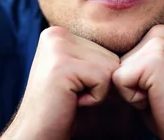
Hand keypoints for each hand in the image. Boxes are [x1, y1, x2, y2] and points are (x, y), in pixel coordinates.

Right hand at [0, 26, 119, 139]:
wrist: (36, 133)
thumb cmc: (61, 106)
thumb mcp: (76, 70)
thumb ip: (91, 54)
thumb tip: (127, 47)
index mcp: (58, 33)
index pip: (105, 50)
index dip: (96, 76)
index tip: (72, 87)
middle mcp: (56, 34)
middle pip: (110, 56)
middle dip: (97, 82)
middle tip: (71, 94)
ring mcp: (57, 47)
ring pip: (110, 67)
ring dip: (96, 90)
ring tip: (70, 96)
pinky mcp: (63, 65)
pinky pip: (103, 79)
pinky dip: (94, 98)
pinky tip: (71, 101)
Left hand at [112, 25, 163, 139]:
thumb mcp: (147, 73)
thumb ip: (132, 57)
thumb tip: (102, 55)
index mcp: (158, 32)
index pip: (118, 52)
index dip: (130, 77)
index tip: (152, 85)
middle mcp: (159, 32)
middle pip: (115, 59)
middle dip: (129, 82)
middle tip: (155, 92)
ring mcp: (158, 43)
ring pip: (115, 70)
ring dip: (130, 90)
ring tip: (155, 94)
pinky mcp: (154, 60)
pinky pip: (119, 81)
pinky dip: (132, 98)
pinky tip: (154, 97)